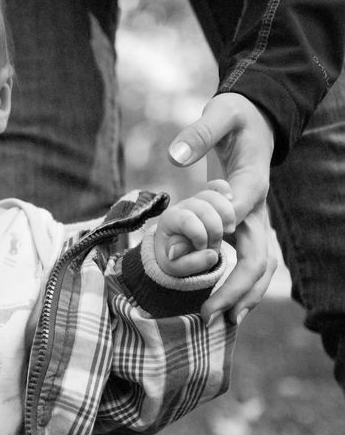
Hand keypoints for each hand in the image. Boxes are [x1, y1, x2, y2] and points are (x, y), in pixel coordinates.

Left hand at [155, 180, 235, 275]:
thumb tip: (212, 255)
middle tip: (214, 248)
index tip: (202, 248)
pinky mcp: (211, 200)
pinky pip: (221, 188)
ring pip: (214, 197)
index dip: (199, 235)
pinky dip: (228, 198)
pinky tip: (232, 211)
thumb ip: (190, 263)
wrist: (178, 251)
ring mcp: (197, 200)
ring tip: (228, 232)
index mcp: (169, 219)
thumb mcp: (176, 266)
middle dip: (215, 230)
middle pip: (204, 208)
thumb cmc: (175, 257)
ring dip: (227, 215)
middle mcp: (183, 206)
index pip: (186, 219)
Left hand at [168, 93, 276, 323]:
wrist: (259, 117)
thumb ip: (199, 133)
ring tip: (222, 321)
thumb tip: (175, 155)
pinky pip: (250, 261)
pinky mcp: (248, 224)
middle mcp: (259, 208)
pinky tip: (225, 306)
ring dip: (244, 295)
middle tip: (210, 313)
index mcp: (252, 183)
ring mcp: (256, 219)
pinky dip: (241, 285)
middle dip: (237, 287)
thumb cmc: (237, 116)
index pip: (241, 217)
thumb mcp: (221, 113)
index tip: (202, 256)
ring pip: (260, 266)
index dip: (221, 240)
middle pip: (258, 257)